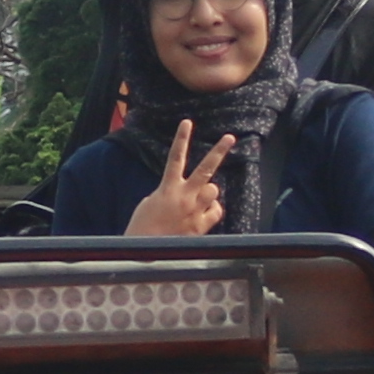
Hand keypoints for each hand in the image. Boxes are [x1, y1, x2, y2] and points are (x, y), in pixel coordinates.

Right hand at [128, 120, 236, 235]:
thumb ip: (169, 192)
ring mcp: (194, 209)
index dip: (182, 138)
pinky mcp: (201, 225)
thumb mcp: (151, 202)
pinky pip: (216, 211)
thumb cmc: (143, 227)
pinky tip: (202, 217)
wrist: (145, 251)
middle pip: (205, 168)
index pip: (175, 157)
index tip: (187, 122)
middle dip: (219, 151)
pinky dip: (211, 211)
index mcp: (167, 187)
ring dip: (209, 194)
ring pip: (214, 191)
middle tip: (230, 137)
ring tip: (199, 202)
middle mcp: (184, 195)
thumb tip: (184, 191)